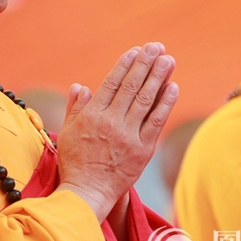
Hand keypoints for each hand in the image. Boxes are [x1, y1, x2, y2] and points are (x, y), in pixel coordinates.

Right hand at [55, 42, 178, 221]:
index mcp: (92, 115)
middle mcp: (111, 122)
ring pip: (146, 100)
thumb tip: (81, 85)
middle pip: (132, 86)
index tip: (136, 50)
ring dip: (158, 77)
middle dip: (145, 64)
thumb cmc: (74, 163)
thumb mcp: (68, 132)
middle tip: (156, 47)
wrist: (87, 193)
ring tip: (168, 60)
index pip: (112, 83)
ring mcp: (129, 136)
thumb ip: (76, 107)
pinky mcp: (143, 151)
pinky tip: (173, 87)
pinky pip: (157, 122)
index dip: (125, 65)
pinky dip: (166, 103)